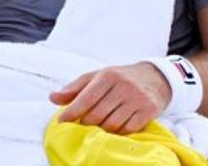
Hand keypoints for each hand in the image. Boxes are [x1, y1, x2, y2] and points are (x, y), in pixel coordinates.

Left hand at [49, 63, 172, 134]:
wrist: (154, 77)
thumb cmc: (119, 78)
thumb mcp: (97, 77)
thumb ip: (75, 88)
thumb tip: (52, 97)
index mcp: (108, 75)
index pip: (86, 98)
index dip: (72, 112)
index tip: (62, 121)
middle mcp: (123, 85)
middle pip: (97, 114)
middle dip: (86, 123)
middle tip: (81, 126)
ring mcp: (137, 98)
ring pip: (112, 124)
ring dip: (102, 130)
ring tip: (97, 128)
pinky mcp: (149, 110)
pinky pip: (128, 129)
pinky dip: (118, 132)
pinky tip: (114, 129)